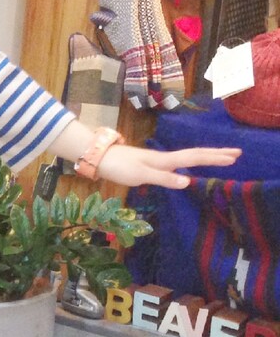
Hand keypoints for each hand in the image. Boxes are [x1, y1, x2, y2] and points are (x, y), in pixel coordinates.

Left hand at [98, 144, 241, 189]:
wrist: (99, 157)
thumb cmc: (119, 167)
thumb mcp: (141, 175)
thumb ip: (164, 178)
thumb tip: (188, 182)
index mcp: (165, 160)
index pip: (195, 158)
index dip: (214, 158)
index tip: (234, 157)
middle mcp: (164, 158)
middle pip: (195, 155)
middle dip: (216, 154)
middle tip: (237, 153)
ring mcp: (158, 160)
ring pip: (187, 157)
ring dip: (206, 156)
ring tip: (222, 157)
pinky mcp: (151, 164)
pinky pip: (178, 162)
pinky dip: (191, 162)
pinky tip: (191, 166)